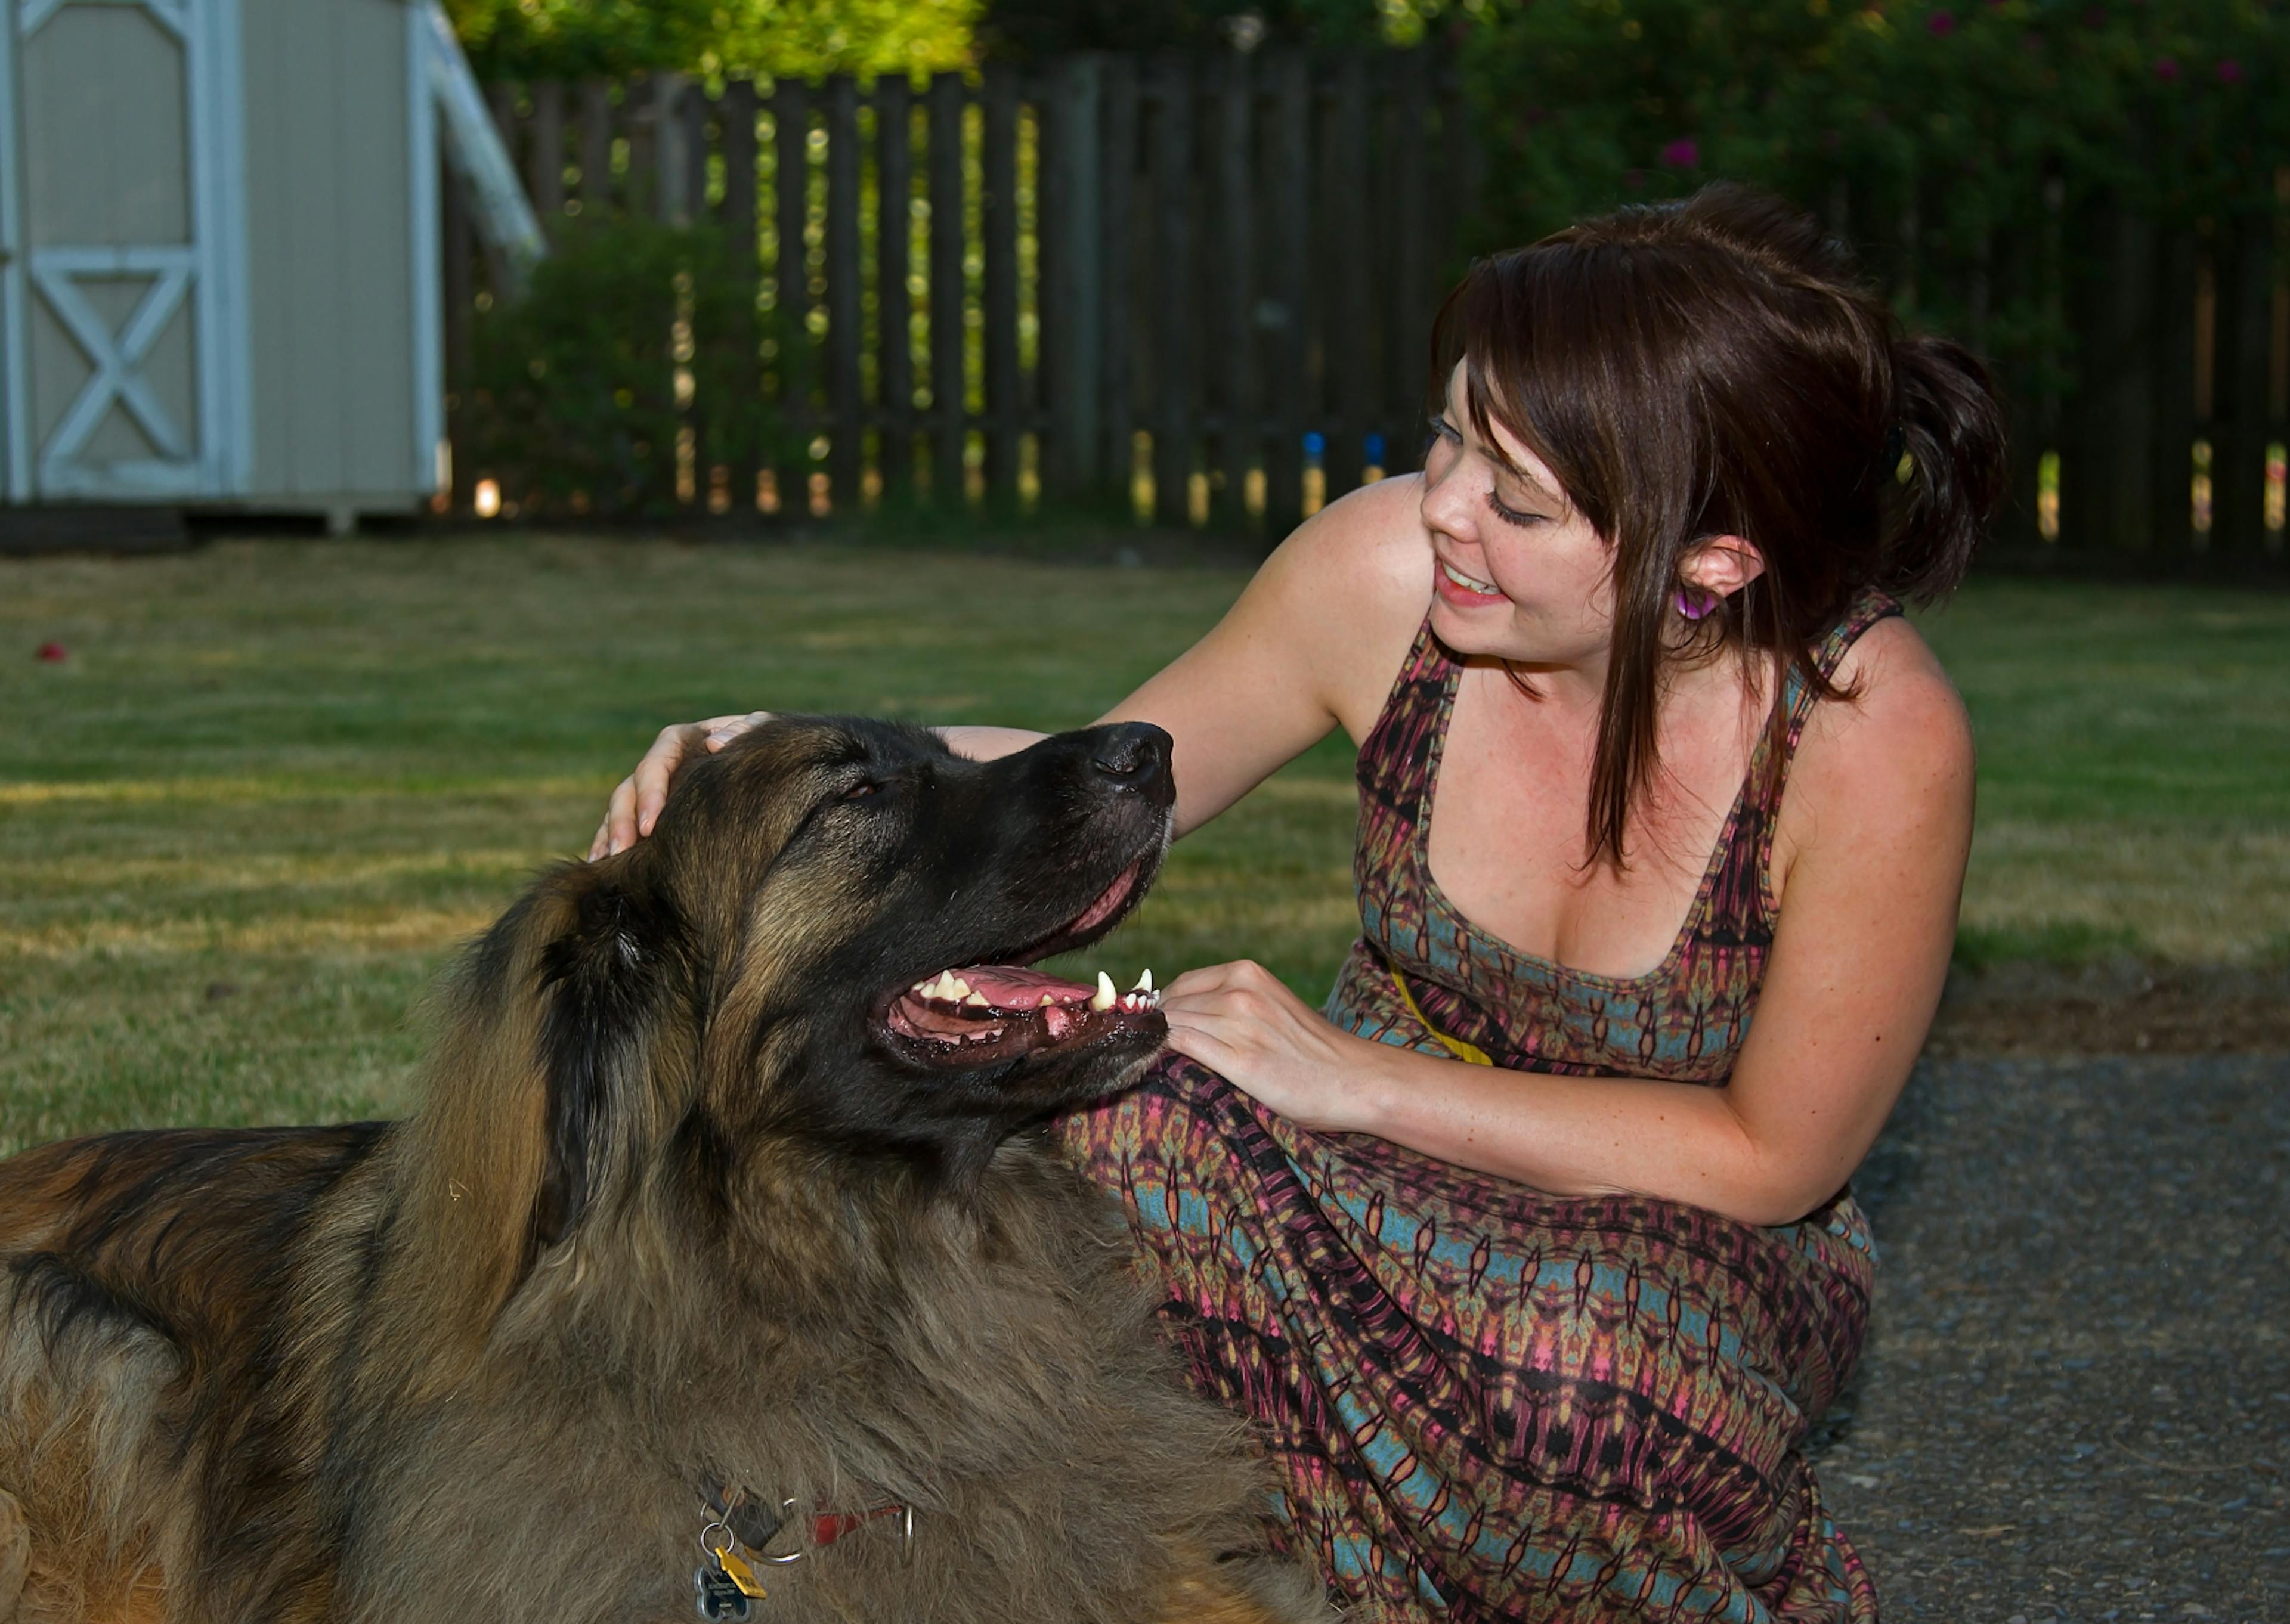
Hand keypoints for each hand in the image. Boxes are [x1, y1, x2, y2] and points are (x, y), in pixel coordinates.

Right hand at [588, 711, 772, 858]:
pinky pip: (619, 826)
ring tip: (606, 864)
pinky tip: (601, 869)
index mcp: (684, 740)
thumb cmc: (766, 749)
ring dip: (610, 833)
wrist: (772, 768)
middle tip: (623, 850)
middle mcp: (661, 763)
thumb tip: (714, 744)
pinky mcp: (651, 813)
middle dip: (623, 819)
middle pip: (629, 787)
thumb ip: (747, 730)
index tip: (651, 824)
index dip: (650, 790)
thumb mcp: (764, 733)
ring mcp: (652, 789)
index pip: (658, 760)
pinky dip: (607, 842)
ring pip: (619, 808)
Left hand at [1159, 959, 1387, 1134]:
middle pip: (1173, 1004)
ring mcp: (1241, 1024)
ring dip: (1156, 1041)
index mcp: (1248, 973)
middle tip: (1146, 1050)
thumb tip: (1179, 1017)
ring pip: (1173, 1023)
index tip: (1153, 1029)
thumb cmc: (1313, 1050)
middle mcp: (1242, 992)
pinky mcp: (1242, 1060)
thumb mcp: (1271, 1007)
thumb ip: (1231, 1003)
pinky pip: (1184, 1046)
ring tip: (1150, 1060)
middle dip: (1154, 1027)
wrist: (1355, 1078)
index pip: (1182, 985)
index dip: (1162, 1008)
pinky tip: (1160, 1064)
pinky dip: (1164, 1052)